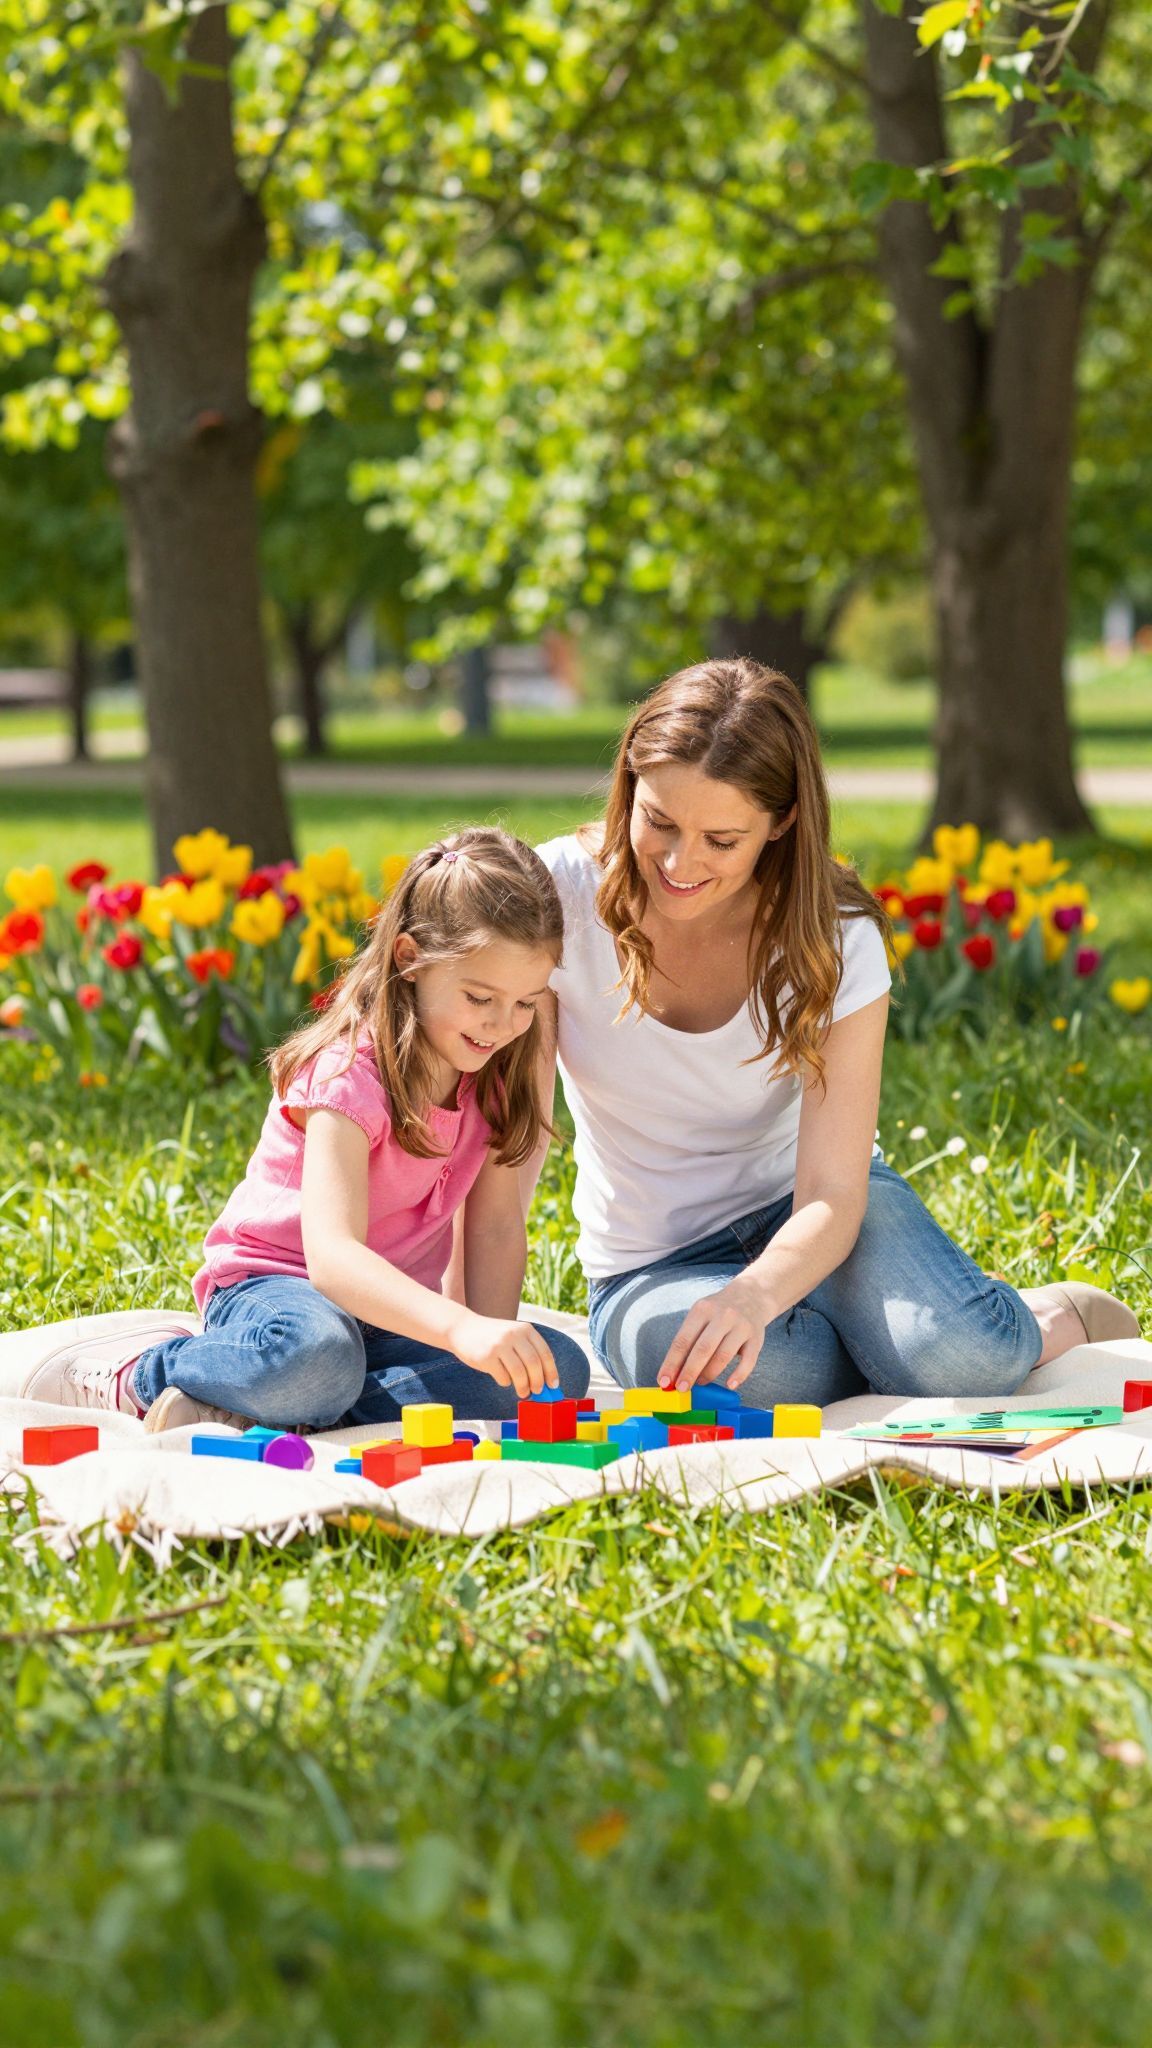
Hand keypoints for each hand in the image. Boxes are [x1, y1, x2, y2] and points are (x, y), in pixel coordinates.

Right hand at [449, 1312, 557, 1398]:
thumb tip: (545, 1380)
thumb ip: (528, 1351)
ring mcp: (499, 1345)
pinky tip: (503, 1379)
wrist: (462, 1328)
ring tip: (523, 1393)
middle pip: (534, 1364)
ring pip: (520, 1373)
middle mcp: (514, 1335)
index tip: (553, 1385)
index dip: (551, 1372)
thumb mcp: (513, 1335)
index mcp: (525, 1329)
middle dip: (538, 1382)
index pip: (545, 1353)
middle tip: (538, 1391)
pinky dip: (506, 1382)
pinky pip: (503, 1377)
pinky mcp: (486, 1357)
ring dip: (524, 1387)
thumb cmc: (493, 1337)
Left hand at [657, 1277, 771, 1393]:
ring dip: (709, 1374)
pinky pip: (748, 1361)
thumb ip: (688, 1341)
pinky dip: (739, 1375)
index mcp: (702, 1310)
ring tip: (700, 1383)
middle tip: (681, 1389)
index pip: (683, 1340)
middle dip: (689, 1372)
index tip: (664, 1381)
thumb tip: (674, 1373)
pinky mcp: (756, 1338)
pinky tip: (730, 1385)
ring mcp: (741, 1326)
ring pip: (723, 1356)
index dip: (672, 1363)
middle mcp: (722, 1316)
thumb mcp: (700, 1316)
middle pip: (703, 1349)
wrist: (750, 1296)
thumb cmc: (718, 1313)